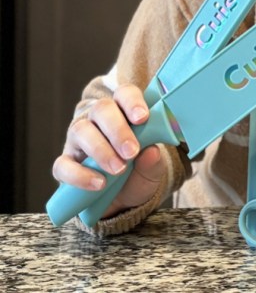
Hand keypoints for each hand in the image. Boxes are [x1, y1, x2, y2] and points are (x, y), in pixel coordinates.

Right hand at [52, 84, 164, 219]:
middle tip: (131, 152)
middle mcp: (98, 121)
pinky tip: (99, 184)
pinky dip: (80, 175)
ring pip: (81, 130)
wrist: (123, 201)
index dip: (132, 102)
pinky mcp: (65, 164)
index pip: (124, 94)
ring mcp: (78, 141)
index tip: (143, 118)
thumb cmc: (139, 174)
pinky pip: (63, 165)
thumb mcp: (152, 170)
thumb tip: (151, 152)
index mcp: (123, 113)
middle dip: (118, 129)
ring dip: (100, 150)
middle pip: (101, 109)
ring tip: (119, 169)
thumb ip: (153, 161)